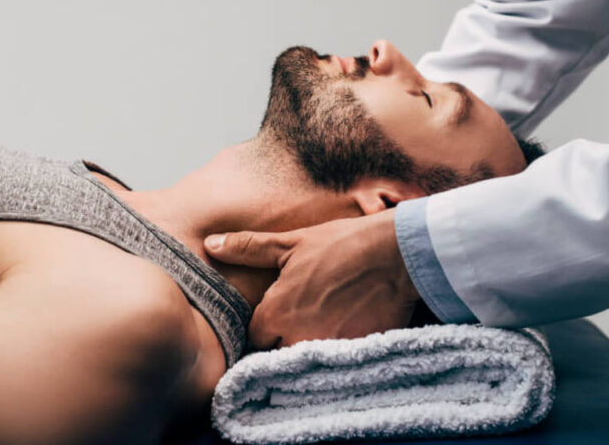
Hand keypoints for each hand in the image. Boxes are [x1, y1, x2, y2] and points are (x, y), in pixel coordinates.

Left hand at [204, 210, 420, 348]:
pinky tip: (345, 333)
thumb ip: (248, 248)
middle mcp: (297, 338)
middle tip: (303, 319)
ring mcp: (326, 351)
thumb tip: (211, 245)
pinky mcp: (354, 356)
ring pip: (305, 363)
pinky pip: (336, 366)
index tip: (278, 313)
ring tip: (324, 326)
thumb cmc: (342, 244)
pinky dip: (337, 356)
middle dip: (285, 341)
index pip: (255, 336)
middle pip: (278, 354)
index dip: (266, 325)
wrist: (397, 254)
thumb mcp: (291, 243)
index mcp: (276, 313)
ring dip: (309, 349)